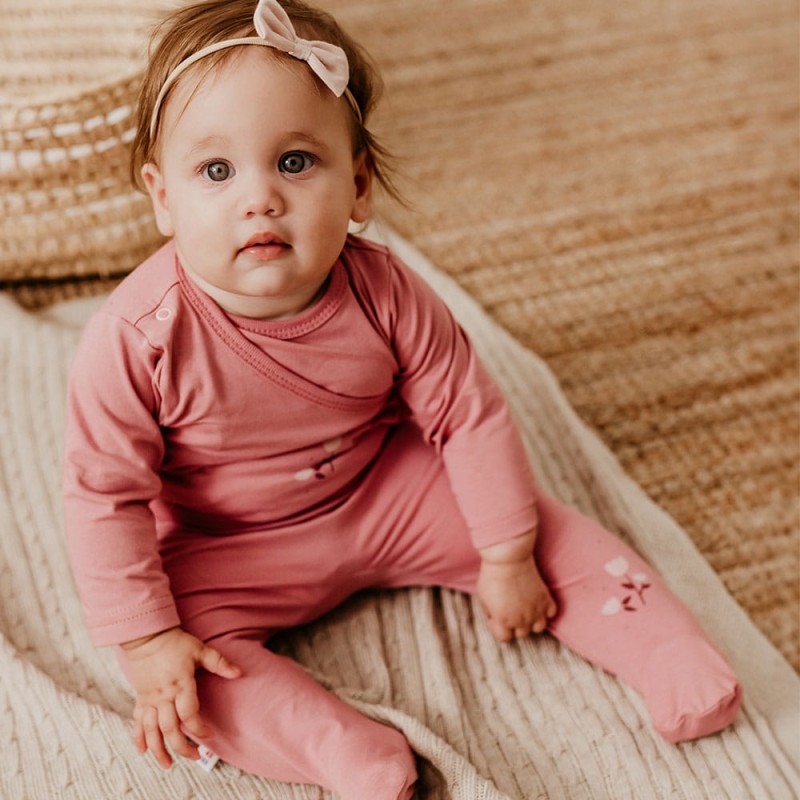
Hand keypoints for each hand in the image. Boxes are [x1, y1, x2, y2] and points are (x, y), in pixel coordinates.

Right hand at [121, 627, 240, 767]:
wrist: (147, 636)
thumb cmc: (176, 643)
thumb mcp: (200, 649)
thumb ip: (219, 663)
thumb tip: (239, 673)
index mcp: (181, 684)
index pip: (189, 714)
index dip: (199, 728)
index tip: (209, 736)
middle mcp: (163, 696)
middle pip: (170, 729)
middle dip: (181, 747)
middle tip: (195, 757)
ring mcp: (149, 699)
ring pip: (151, 731)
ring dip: (158, 750)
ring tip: (167, 764)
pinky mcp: (140, 698)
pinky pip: (137, 722)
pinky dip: (138, 738)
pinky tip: (142, 750)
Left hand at [477, 531, 556, 642]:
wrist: (509, 560)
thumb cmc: (492, 577)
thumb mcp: (483, 598)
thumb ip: (490, 613)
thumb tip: (496, 619)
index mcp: (504, 621)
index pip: (505, 639)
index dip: (499, 629)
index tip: (496, 617)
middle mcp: (522, 620)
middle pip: (522, 634)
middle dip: (515, 625)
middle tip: (510, 609)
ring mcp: (536, 611)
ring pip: (539, 628)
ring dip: (532, 622)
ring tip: (525, 609)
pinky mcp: (546, 599)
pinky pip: (551, 614)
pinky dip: (546, 611)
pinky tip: (537, 603)